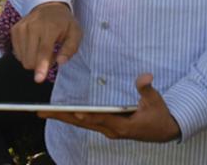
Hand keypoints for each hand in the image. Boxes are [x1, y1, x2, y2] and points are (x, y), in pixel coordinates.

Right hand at [11, 1, 81, 82]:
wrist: (49, 6)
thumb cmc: (64, 23)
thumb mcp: (75, 33)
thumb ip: (70, 49)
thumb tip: (61, 62)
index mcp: (50, 28)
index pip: (43, 51)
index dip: (41, 67)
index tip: (39, 79)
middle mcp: (32, 27)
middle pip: (31, 60)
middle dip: (41, 64)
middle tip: (51, 53)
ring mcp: (21, 28)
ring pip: (23, 59)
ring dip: (34, 59)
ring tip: (43, 47)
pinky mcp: (14, 30)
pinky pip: (17, 54)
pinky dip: (26, 54)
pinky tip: (34, 45)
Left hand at [39, 73, 180, 142]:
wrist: (164, 131)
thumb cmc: (159, 115)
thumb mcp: (155, 100)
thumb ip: (147, 88)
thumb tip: (145, 76)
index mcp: (123, 126)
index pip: (102, 119)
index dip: (88, 116)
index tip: (73, 112)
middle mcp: (112, 130)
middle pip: (84, 123)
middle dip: (63, 117)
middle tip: (42, 113)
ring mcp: (108, 130)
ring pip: (83, 124)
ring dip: (64, 118)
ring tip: (45, 113)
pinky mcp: (107, 128)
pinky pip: (87, 123)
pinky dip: (73, 119)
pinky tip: (62, 114)